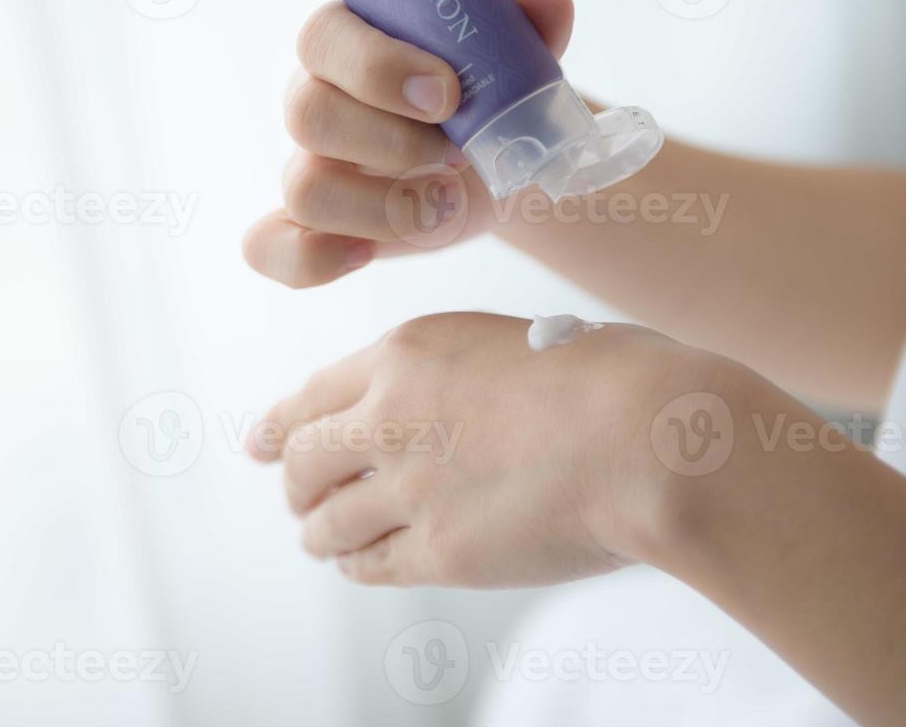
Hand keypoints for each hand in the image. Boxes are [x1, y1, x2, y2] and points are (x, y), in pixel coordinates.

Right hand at [242, 0, 576, 288]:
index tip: (449, 94)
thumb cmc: (485, 97)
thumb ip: (521, 31)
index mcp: (347, 42)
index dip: (377, 67)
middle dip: (389, 142)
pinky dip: (308, 258)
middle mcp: (314, 100)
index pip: (323, 38)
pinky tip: (364, 255)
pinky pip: (270, 246)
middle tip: (461, 156)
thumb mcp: (510, 61)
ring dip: (380, 207)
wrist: (495, 161)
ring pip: (304, 188)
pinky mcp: (306, 227)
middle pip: (306, 115)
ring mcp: (306, 166)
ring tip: (447, 209)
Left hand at [249, 311, 739, 587]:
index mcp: (404, 355)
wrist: (647, 435)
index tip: (259, 443)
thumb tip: (427, 403)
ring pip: (325, 522)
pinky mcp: (439, 552)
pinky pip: (370, 565)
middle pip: (300, 462)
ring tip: (321, 538)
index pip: (310, 396)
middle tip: (297, 496)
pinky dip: (357, 566)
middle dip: (294, 482)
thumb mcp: (504, 340)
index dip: (277, 425)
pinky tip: (361, 564)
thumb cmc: (606, 376)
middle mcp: (389, 420)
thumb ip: (445, 372)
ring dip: (318, 532)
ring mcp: (409, 490)